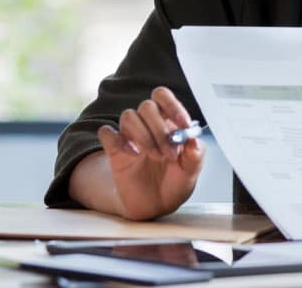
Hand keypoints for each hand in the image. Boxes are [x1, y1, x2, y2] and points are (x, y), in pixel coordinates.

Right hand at [96, 86, 204, 219]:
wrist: (156, 205)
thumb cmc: (175, 181)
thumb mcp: (191, 171)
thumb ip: (195, 155)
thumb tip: (193, 140)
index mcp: (168, 121)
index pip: (164, 97)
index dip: (173, 106)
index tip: (183, 125)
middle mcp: (148, 124)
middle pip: (147, 106)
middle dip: (160, 129)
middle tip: (170, 153)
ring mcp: (130, 136)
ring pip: (128, 116)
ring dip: (143, 135)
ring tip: (156, 157)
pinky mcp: (114, 150)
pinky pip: (106, 133)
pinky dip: (119, 141)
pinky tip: (133, 155)